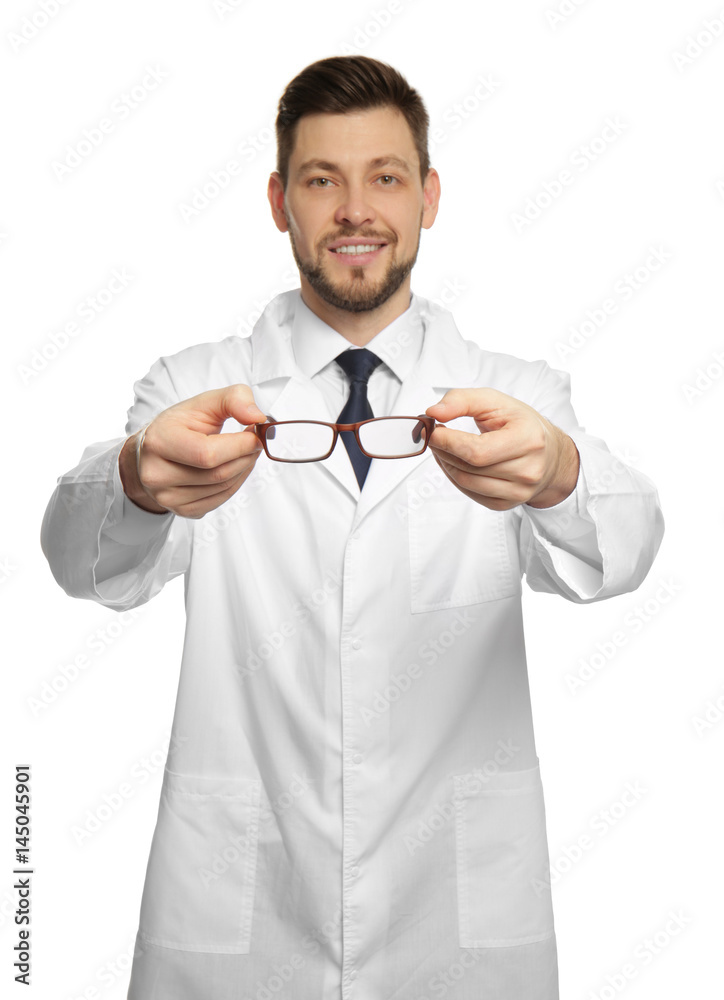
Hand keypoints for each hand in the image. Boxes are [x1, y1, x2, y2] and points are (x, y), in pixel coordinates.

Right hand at [119, 384, 266, 518]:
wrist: (153, 452)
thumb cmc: (178, 427)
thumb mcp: (203, 403)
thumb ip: (233, 399)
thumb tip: (257, 417)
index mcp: (159, 442)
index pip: (207, 454)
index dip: (240, 445)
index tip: (256, 433)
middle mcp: (157, 474)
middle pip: (218, 474)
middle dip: (246, 456)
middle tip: (255, 442)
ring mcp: (168, 497)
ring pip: (224, 488)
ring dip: (244, 469)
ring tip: (244, 452)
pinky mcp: (182, 510)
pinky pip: (221, 499)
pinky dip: (236, 482)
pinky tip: (234, 467)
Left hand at [425, 388, 579, 510]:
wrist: (550, 454)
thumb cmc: (522, 425)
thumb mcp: (495, 401)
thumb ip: (462, 400)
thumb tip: (433, 412)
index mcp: (529, 440)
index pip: (477, 451)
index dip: (448, 442)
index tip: (432, 430)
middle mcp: (528, 470)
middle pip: (468, 467)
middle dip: (443, 450)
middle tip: (434, 435)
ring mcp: (518, 492)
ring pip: (465, 482)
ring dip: (445, 464)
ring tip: (443, 447)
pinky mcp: (506, 504)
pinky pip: (469, 493)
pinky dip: (454, 476)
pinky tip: (454, 462)